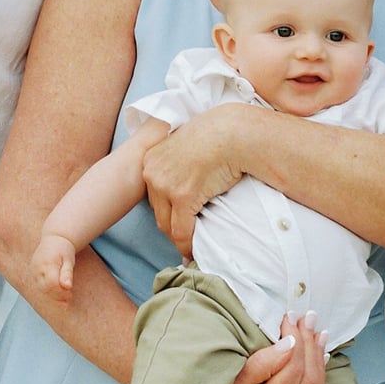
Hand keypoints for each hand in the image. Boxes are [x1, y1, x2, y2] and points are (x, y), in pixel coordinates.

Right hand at [30, 232, 77, 303]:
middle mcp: (38, 267)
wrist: (53, 239)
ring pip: (42, 288)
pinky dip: (49, 291)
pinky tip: (58, 294)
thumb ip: (67, 273)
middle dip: (58, 295)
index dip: (61, 292)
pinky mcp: (33, 273)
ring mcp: (33, 271)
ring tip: (65, 296)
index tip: (70, 294)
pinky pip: (40, 286)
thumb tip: (67, 286)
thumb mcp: (69, 259)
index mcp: (48, 262)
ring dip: (54, 295)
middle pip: (45, 288)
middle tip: (69, 296)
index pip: (52, 283)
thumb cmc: (64, 249)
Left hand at [140, 104, 250, 258]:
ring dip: (179, 238)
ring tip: (190, 246)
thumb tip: (187, 183)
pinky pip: (181, 231)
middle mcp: (152, 172)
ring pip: (167, 225)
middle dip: (172, 226)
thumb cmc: (219, 136)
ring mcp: (165, 185)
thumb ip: (181, 165)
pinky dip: (187, 244)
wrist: (233, 132)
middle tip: (186, 237)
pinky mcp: (182, 196)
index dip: (167, 211)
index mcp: (151, 159)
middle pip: (158, 212)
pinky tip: (194, 251)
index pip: (154, 195)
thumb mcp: (189, 147)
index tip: (178, 222)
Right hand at [216, 312, 328, 383]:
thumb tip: (290, 343)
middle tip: (308, 317)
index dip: (296, 340)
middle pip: (308, 377)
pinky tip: (320, 355)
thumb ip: (263, 361)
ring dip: (317, 356)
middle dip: (310, 344)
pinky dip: (318, 373)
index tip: (290, 318)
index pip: (293, 369)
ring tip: (317, 332)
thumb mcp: (231, 375)